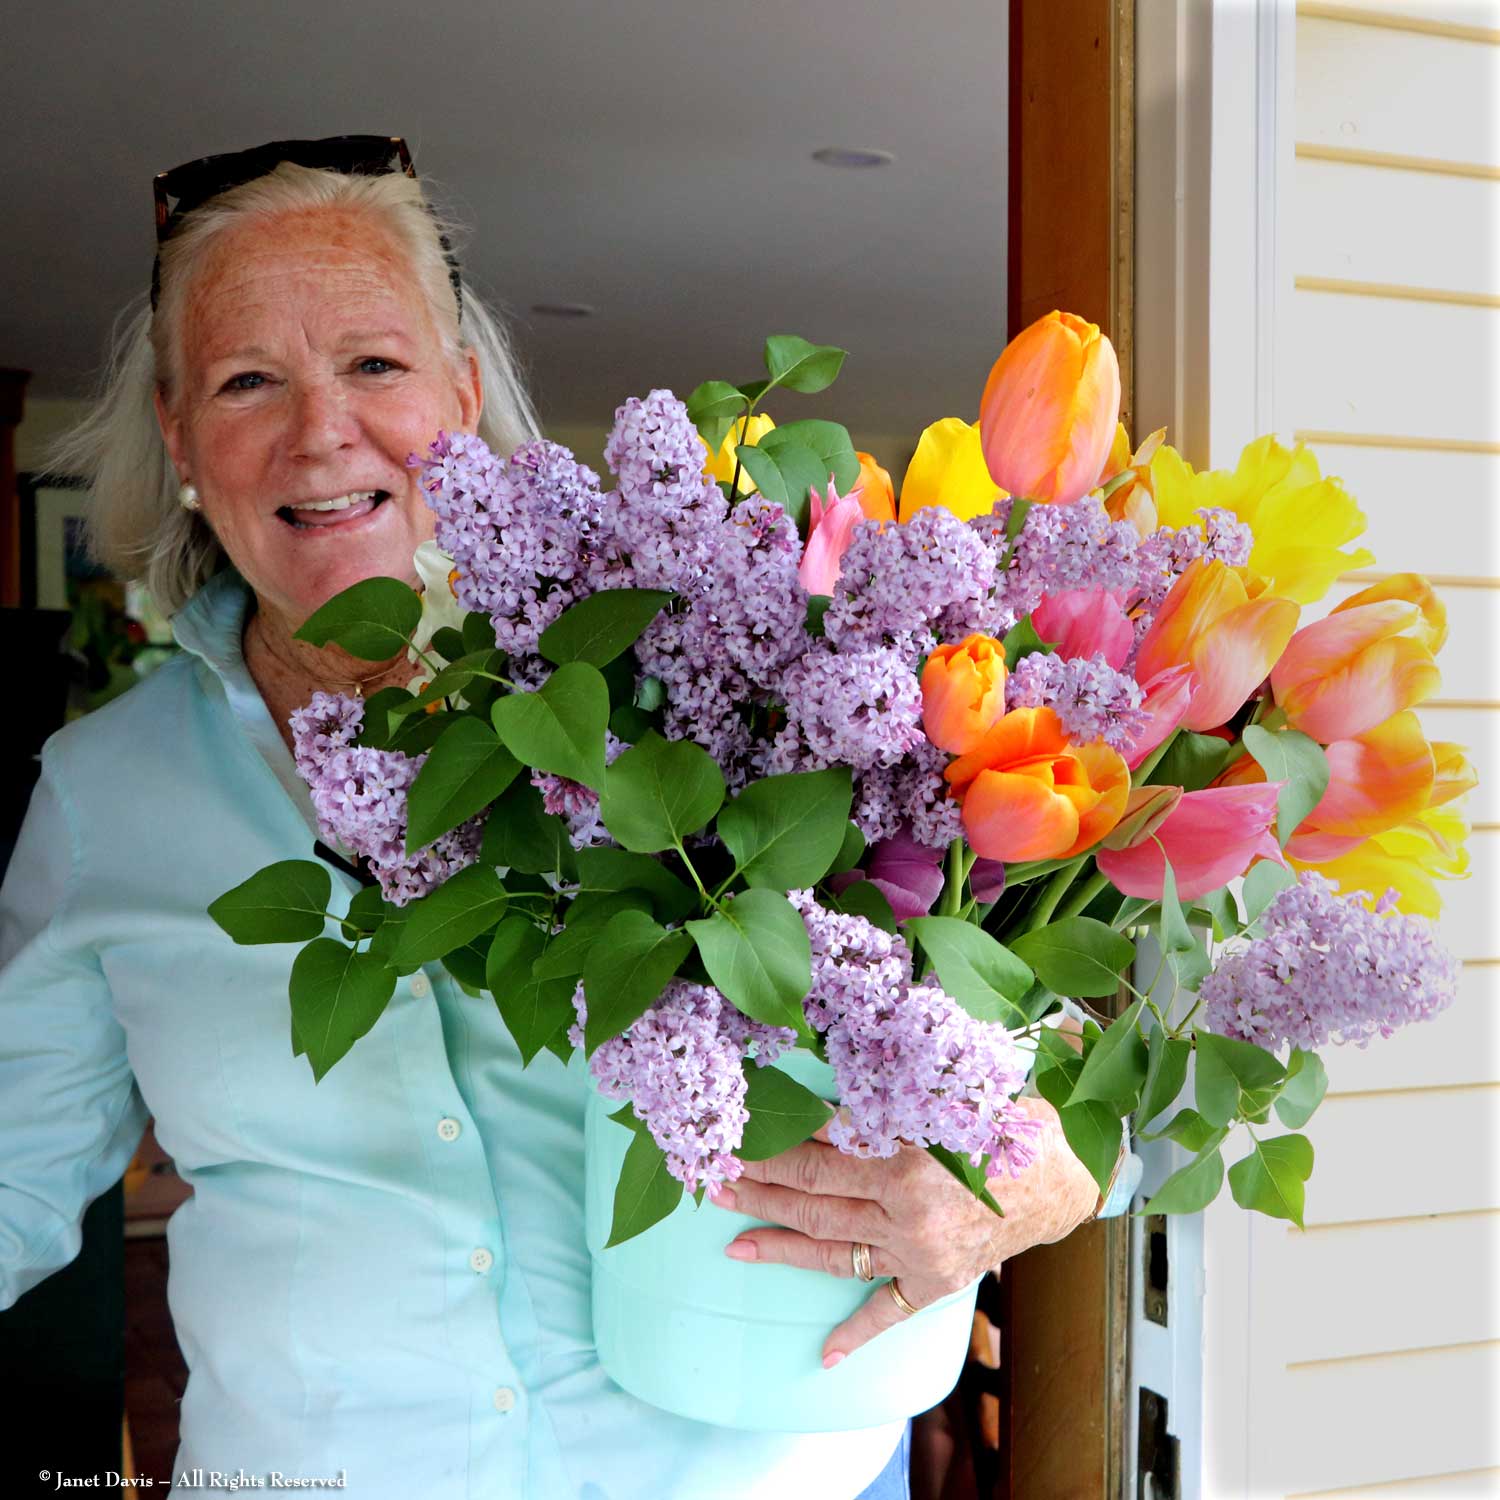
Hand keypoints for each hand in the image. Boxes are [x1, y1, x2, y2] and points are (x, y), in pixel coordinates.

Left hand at [712, 1096, 1100, 1365]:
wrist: (1065, 1175)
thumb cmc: (1005, 1122)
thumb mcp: (944, 1095)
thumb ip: (885, 1102)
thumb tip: (823, 1099)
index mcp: (905, 1159)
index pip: (817, 1155)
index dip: (772, 1150)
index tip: (737, 1140)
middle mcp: (905, 1212)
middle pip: (813, 1202)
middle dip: (760, 1191)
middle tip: (716, 1183)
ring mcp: (917, 1254)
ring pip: (832, 1251)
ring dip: (779, 1245)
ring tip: (734, 1243)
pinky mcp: (935, 1283)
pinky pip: (888, 1311)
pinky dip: (855, 1334)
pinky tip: (823, 1353)